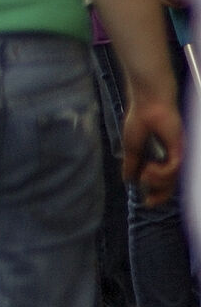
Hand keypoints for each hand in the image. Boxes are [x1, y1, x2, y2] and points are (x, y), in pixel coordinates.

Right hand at [123, 90, 183, 205]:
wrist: (147, 104)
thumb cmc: (140, 120)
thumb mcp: (132, 147)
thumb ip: (132, 163)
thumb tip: (128, 180)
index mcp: (161, 157)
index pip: (164, 181)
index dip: (157, 193)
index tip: (146, 202)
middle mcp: (172, 158)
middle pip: (171, 185)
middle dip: (160, 195)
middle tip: (148, 202)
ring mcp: (177, 154)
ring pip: (172, 180)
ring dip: (156, 181)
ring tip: (145, 172)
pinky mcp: (179, 150)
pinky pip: (173, 170)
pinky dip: (161, 173)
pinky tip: (149, 167)